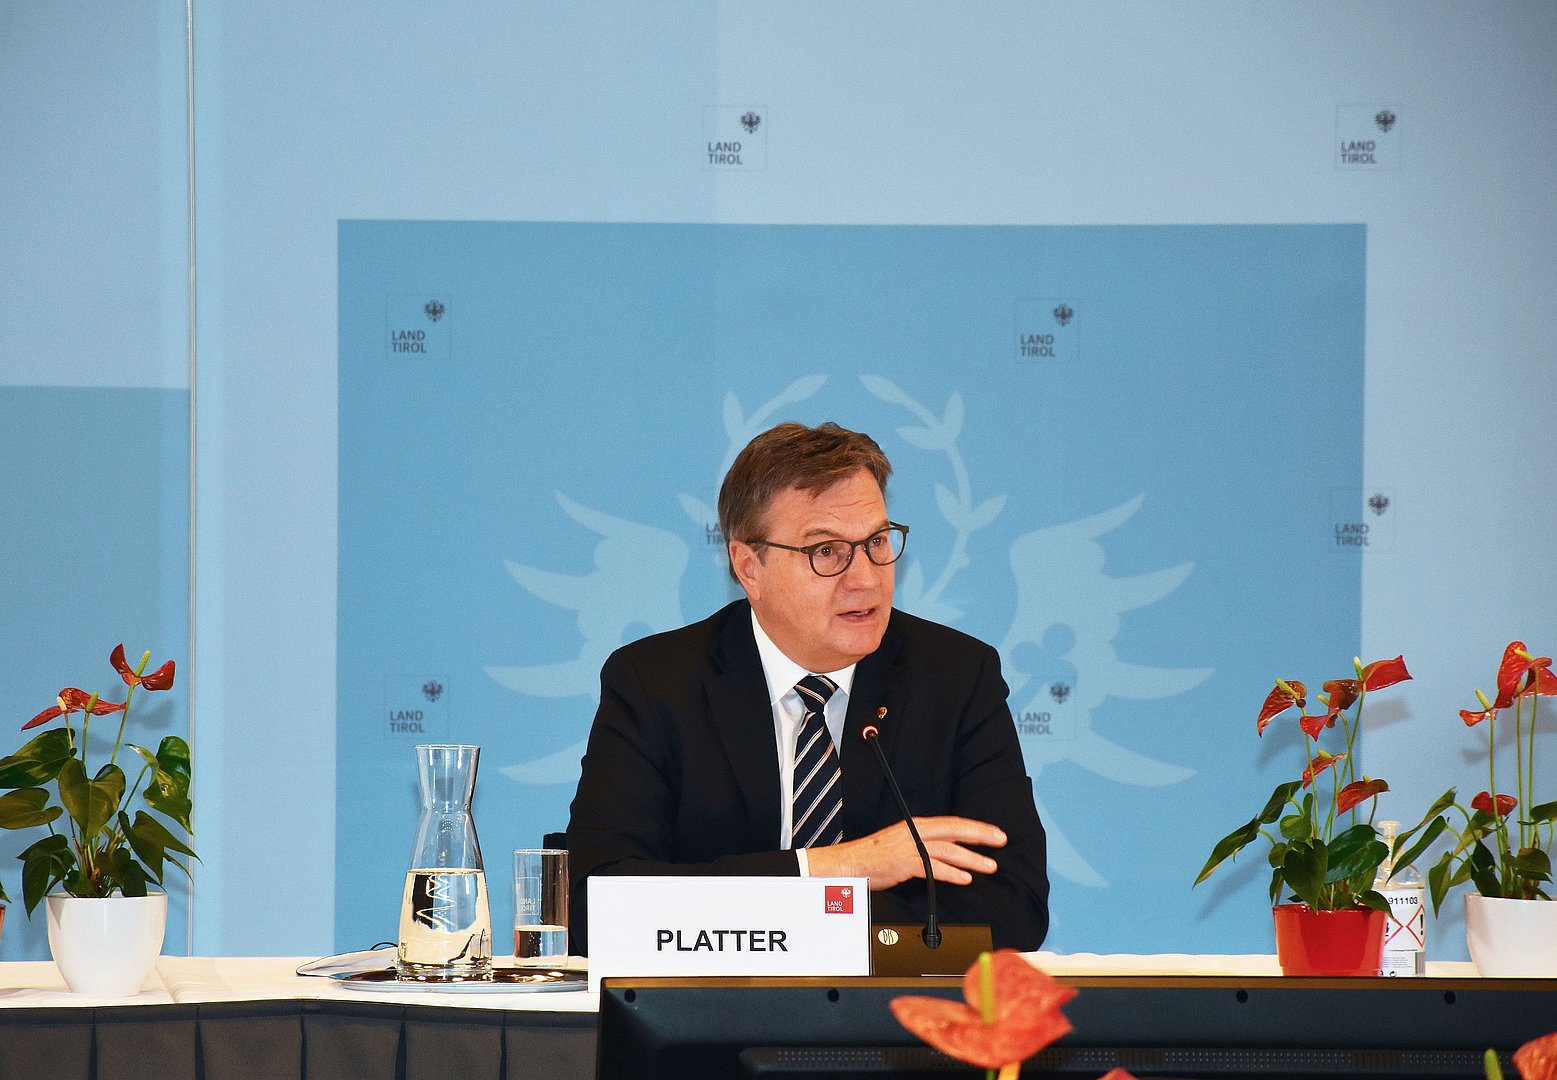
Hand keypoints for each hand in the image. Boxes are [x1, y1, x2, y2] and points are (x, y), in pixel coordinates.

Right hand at [804, 816, 1006, 890]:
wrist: (845, 864)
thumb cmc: (872, 858)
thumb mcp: (901, 846)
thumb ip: (922, 847)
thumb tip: (948, 854)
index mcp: (915, 826)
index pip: (951, 823)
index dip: (975, 827)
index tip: (994, 833)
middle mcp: (914, 832)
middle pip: (954, 830)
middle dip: (980, 835)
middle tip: (1001, 841)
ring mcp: (908, 847)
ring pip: (947, 849)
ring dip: (971, 858)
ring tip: (989, 866)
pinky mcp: (901, 862)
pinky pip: (931, 867)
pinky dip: (949, 873)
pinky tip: (964, 878)